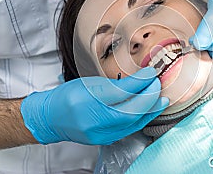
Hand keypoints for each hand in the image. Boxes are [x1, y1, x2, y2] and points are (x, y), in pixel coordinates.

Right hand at [21, 67, 167, 144]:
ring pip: (132, 123)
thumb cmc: (67, 97)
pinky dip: (141, 119)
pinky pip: (128, 130)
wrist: (51, 118)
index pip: (120, 92)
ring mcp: (99, 133)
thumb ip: (115, 83)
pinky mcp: (104, 140)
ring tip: (161, 99)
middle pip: (130, 111)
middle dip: (149, 97)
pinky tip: (148, 111)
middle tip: (158, 84)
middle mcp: (93, 120)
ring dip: (150, 110)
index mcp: (87, 100)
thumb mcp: (90, 83)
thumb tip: (139, 79)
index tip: (151, 72)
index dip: (140, 82)